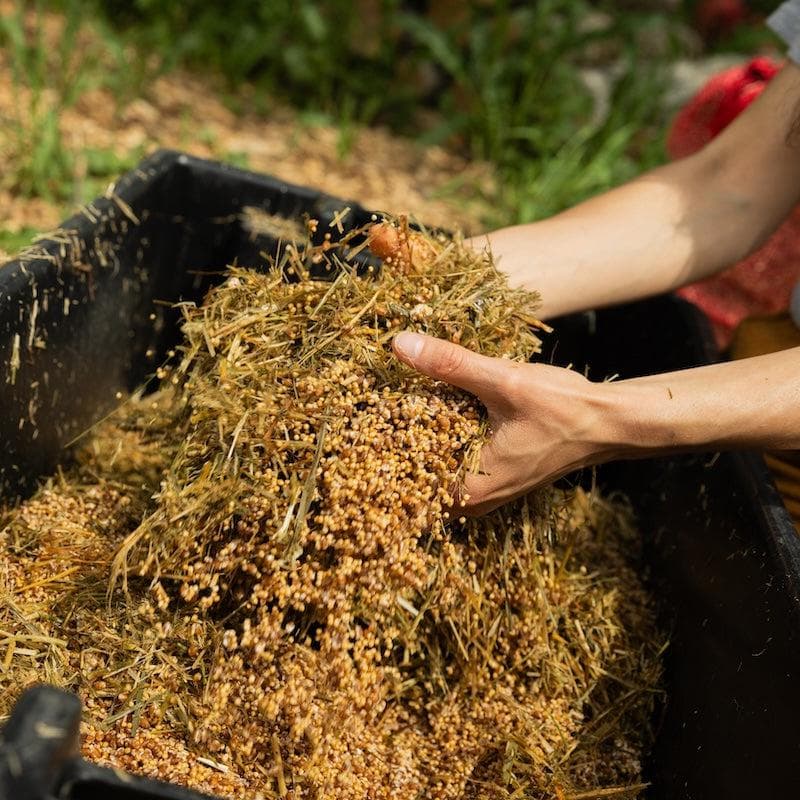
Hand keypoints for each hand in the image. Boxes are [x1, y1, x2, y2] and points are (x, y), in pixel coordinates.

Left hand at [392, 331, 622, 514]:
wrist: (608, 423)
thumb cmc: (563, 409)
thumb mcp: (503, 381)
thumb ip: (450, 364)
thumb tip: (400, 345)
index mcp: (467, 490)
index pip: (401, 481)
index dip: (376, 452)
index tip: (357, 424)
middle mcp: (471, 500)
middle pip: (413, 475)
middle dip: (392, 441)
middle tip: (369, 405)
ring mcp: (482, 491)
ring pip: (432, 468)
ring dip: (415, 438)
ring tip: (392, 403)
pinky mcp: (492, 476)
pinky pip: (452, 461)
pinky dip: (439, 437)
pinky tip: (431, 408)